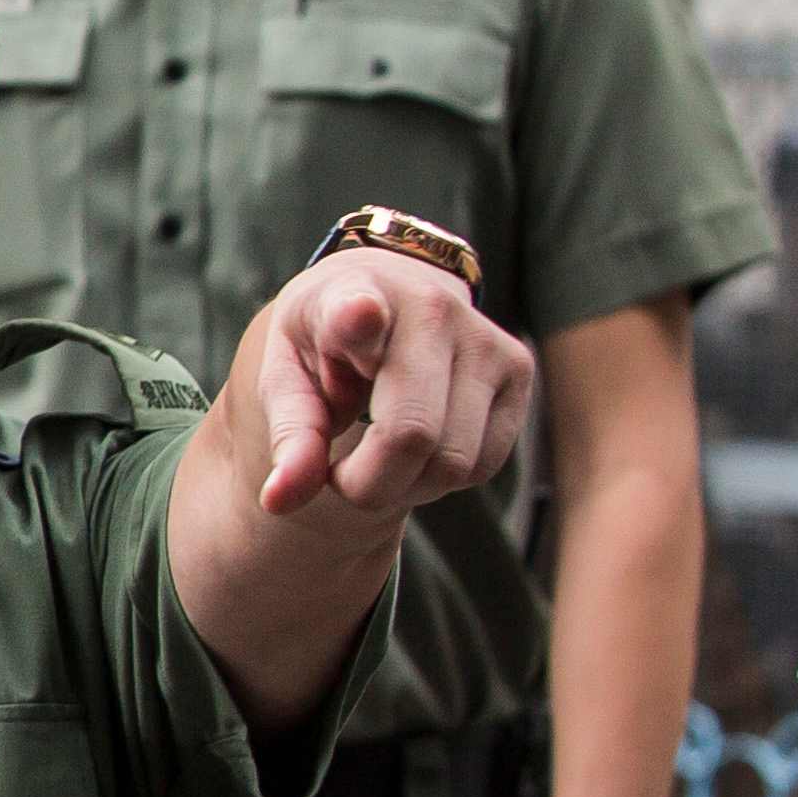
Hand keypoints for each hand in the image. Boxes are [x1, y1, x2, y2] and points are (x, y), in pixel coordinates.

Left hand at [249, 250, 533, 521]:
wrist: (383, 296)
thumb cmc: (324, 344)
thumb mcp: (286, 379)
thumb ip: (289, 437)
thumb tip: (279, 501)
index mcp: (351, 296)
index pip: (358, 311)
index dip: (358, 318)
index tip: (360, 313)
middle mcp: (430, 307)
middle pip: (411, 435)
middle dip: (368, 484)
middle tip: (341, 476)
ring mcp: (484, 337)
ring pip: (454, 462)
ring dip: (408, 485)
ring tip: (378, 455)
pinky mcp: (518, 367)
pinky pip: (483, 464)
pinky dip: (443, 478)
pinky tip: (420, 447)